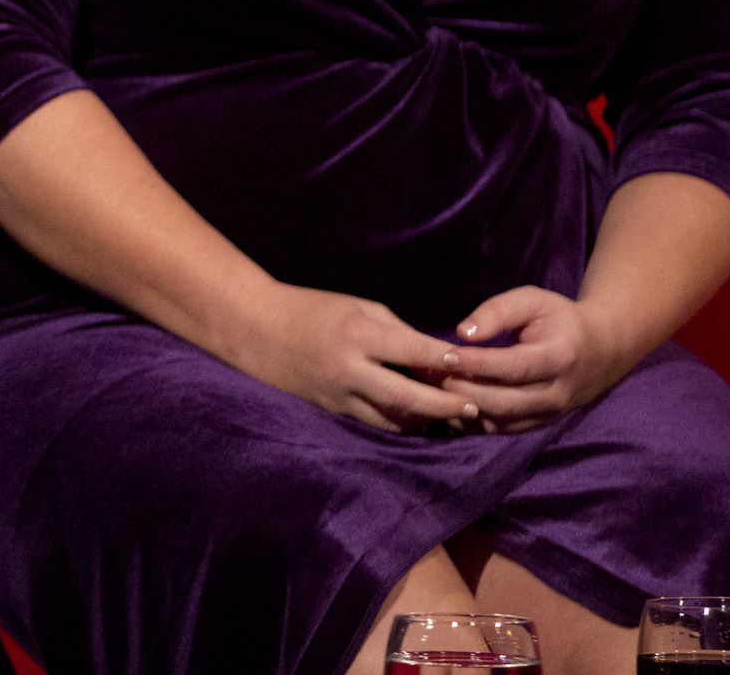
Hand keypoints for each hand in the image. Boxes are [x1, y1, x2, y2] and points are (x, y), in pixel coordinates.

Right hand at [221, 283, 482, 432]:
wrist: (256, 328)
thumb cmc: (310, 308)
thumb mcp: (356, 306)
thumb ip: (394, 330)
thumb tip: (430, 354)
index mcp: (357, 335)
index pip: (411, 351)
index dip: (443, 360)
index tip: (469, 364)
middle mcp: (350, 370)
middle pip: (408, 397)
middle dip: (444, 404)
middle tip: (473, 407)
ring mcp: (339, 395)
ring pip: (393, 419)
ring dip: (426, 420)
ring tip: (453, 419)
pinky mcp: (332, 409)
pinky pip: (373, 422)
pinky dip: (400, 423)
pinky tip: (419, 421)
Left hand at [436, 285, 637, 433]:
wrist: (602, 350)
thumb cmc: (560, 319)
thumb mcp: (533, 301)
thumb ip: (497, 311)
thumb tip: (463, 333)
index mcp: (559, 357)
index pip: (514, 367)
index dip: (478, 363)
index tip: (444, 355)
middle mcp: (558, 393)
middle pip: (504, 401)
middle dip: (463, 390)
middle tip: (429, 376)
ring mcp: (551, 414)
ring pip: (501, 421)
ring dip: (463, 409)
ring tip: (432, 391)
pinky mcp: (540, 424)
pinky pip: (502, 430)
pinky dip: (473, 422)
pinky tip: (447, 405)